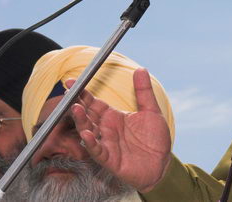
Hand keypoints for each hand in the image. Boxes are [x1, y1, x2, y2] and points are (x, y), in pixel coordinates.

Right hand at [68, 68, 171, 192]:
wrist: (161, 163)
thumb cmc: (154, 138)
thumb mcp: (151, 111)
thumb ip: (144, 91)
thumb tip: (140, 69)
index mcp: (114, 117)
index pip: (94, 102)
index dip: (83, 93)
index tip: (71, 81)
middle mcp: (106, 129)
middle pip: (87, 114)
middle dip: (77, 103)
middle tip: (69, 92)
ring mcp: (106, 143)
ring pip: (88, 131)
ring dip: (81, 121)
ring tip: (75, 108)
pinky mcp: (109, 159)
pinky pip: (97, 150)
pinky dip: (91, 143)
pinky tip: (87, 134)